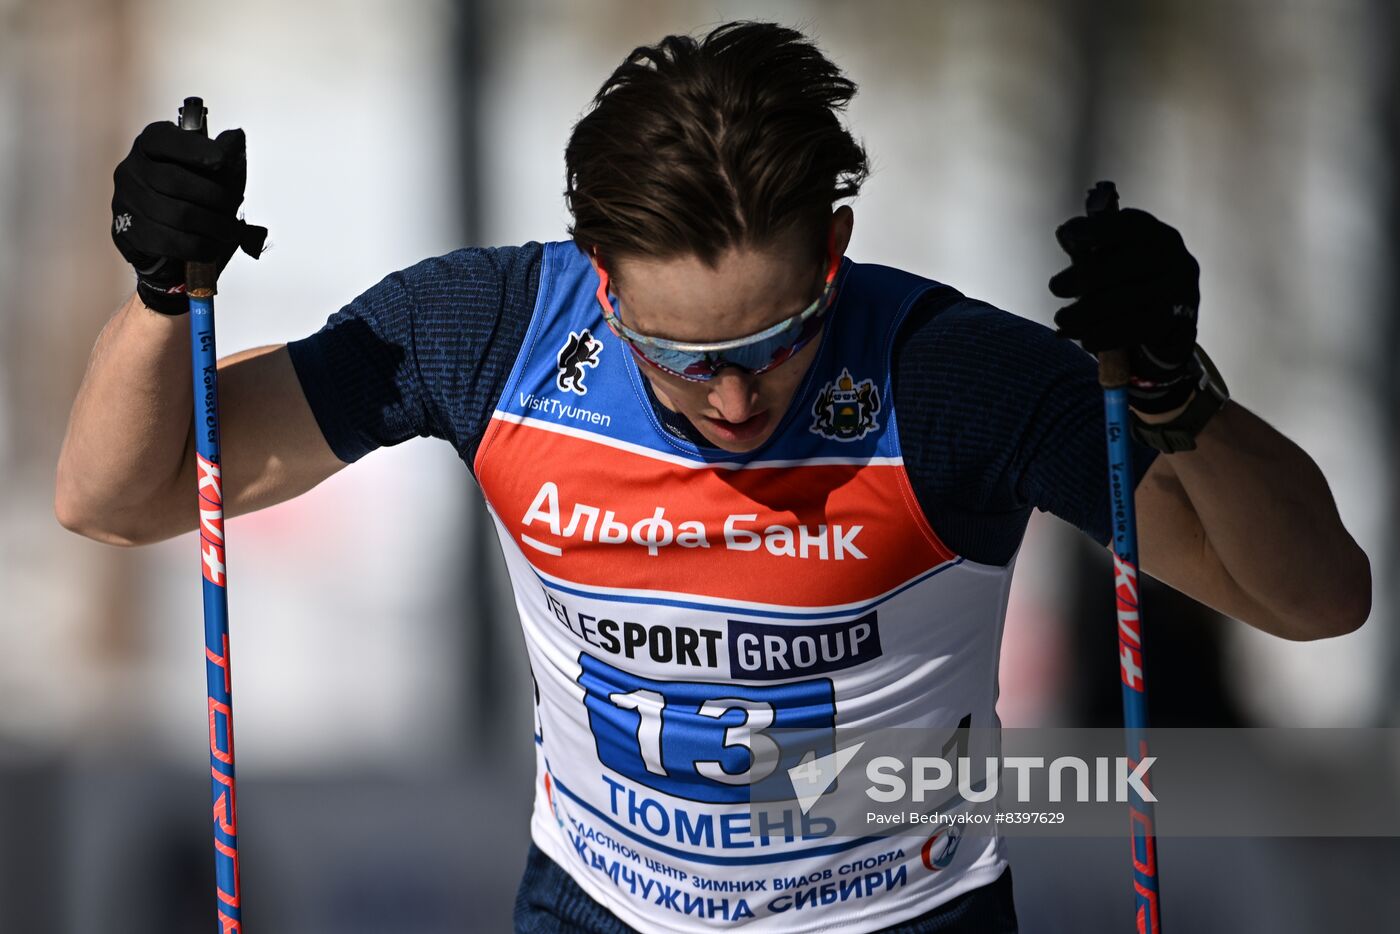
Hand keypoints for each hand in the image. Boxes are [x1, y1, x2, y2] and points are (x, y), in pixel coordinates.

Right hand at [111, 121, 266, 314]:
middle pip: (175, 181)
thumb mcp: (210, 170)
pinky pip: (172, 242)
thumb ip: (223, 153)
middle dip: (215, 196)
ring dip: (214, 225)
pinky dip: (201, 246)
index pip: (165, 140)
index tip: (222, 161)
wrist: (164, 235)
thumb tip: (237, 137)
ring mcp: (125, 201)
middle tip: (235, 206)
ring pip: (177, 215)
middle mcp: (131, 170)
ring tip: (230, 230)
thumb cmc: (191, 195)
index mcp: (149, 146)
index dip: (194, 149)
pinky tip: (213, 246)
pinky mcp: (127, 232)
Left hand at [1049, 207, 1199, 413]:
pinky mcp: (1175, 321)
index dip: (1097, 229)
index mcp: (1156, 235)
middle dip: (1085, 275)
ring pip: (1126, 299)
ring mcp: (1178, 290)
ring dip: (1086, 311)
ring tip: (1060, 318)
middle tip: (1055, 287)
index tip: (1067, 236)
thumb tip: (1065, 234)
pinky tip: (1084, 339)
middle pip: (1126, 263)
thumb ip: (1089, 243)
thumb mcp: (1111, 258)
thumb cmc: (1129, 281)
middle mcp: (1174, 258)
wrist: (1169, 321)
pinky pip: (1134, 328)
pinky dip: (1104, 334)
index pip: (1129, 225)